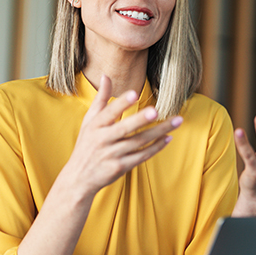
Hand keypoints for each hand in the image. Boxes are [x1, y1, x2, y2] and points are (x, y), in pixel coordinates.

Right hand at [61, 74, 181, 199]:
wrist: (79, 178)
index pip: (109, 112)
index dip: (121, 103)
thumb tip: (106, 76)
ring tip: (177, 121)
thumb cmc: (86, 144)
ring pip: (138, 142)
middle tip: (157, 110)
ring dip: (159, 132)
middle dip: (141, 119)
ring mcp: (112, 154)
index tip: (134, 93)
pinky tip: (168, 138)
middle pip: (125, 128)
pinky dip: (155, 148)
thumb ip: (101, 99)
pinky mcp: (120, 167)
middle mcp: (103, 140)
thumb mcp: (89, 121)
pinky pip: (141, 156)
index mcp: (95, 126)